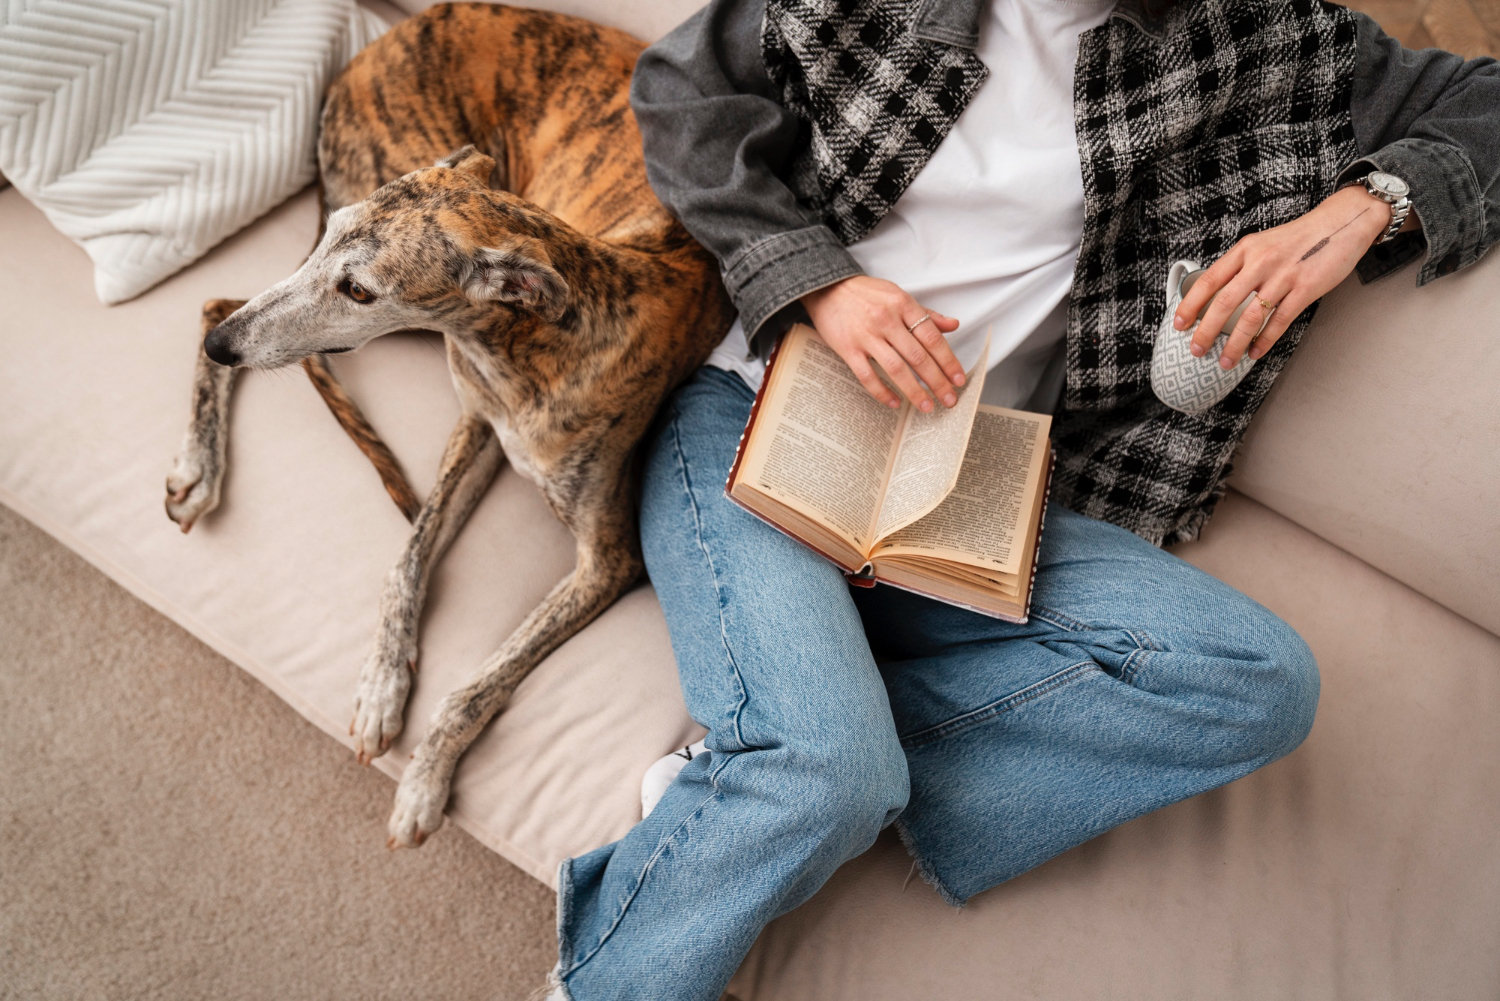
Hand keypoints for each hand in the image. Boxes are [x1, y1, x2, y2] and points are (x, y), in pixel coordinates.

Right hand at [801, 276, 963, 411]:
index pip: (932, 338)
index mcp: (903, 305)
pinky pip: (867, 376)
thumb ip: (925, 314)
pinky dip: (882, 392)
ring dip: (914, 391)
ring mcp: (866, 335)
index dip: (948, 361)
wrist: (828, 288)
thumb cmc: (866, 294)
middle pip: (918, 357)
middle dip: (937, 382)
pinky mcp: (848, 349)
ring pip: (895, 369)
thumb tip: (953, 325)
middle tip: (949, 400)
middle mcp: (886, 320)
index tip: (959, 379)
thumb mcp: (898, 295)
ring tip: (927, 406)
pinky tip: (895, 402)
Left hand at [1173, 185, 1409, 368]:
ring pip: (1250, 317)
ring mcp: (1283, 276)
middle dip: (1206, 331)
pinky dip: (1264, 340)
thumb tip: (1216, 295)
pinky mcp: (1305, 288)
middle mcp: (1260, 262)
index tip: (1179, 324)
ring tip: (1225, 361)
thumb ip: (1241, 266)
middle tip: (1196, 350)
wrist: (1341, 223)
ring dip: (1234, 344)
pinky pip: (1279, 321)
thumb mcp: (1262, 244)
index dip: (1190, 304)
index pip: (1208, 280)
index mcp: (1245, 249)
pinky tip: (1255, 352)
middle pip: (1224, 303)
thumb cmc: (1298, 238)